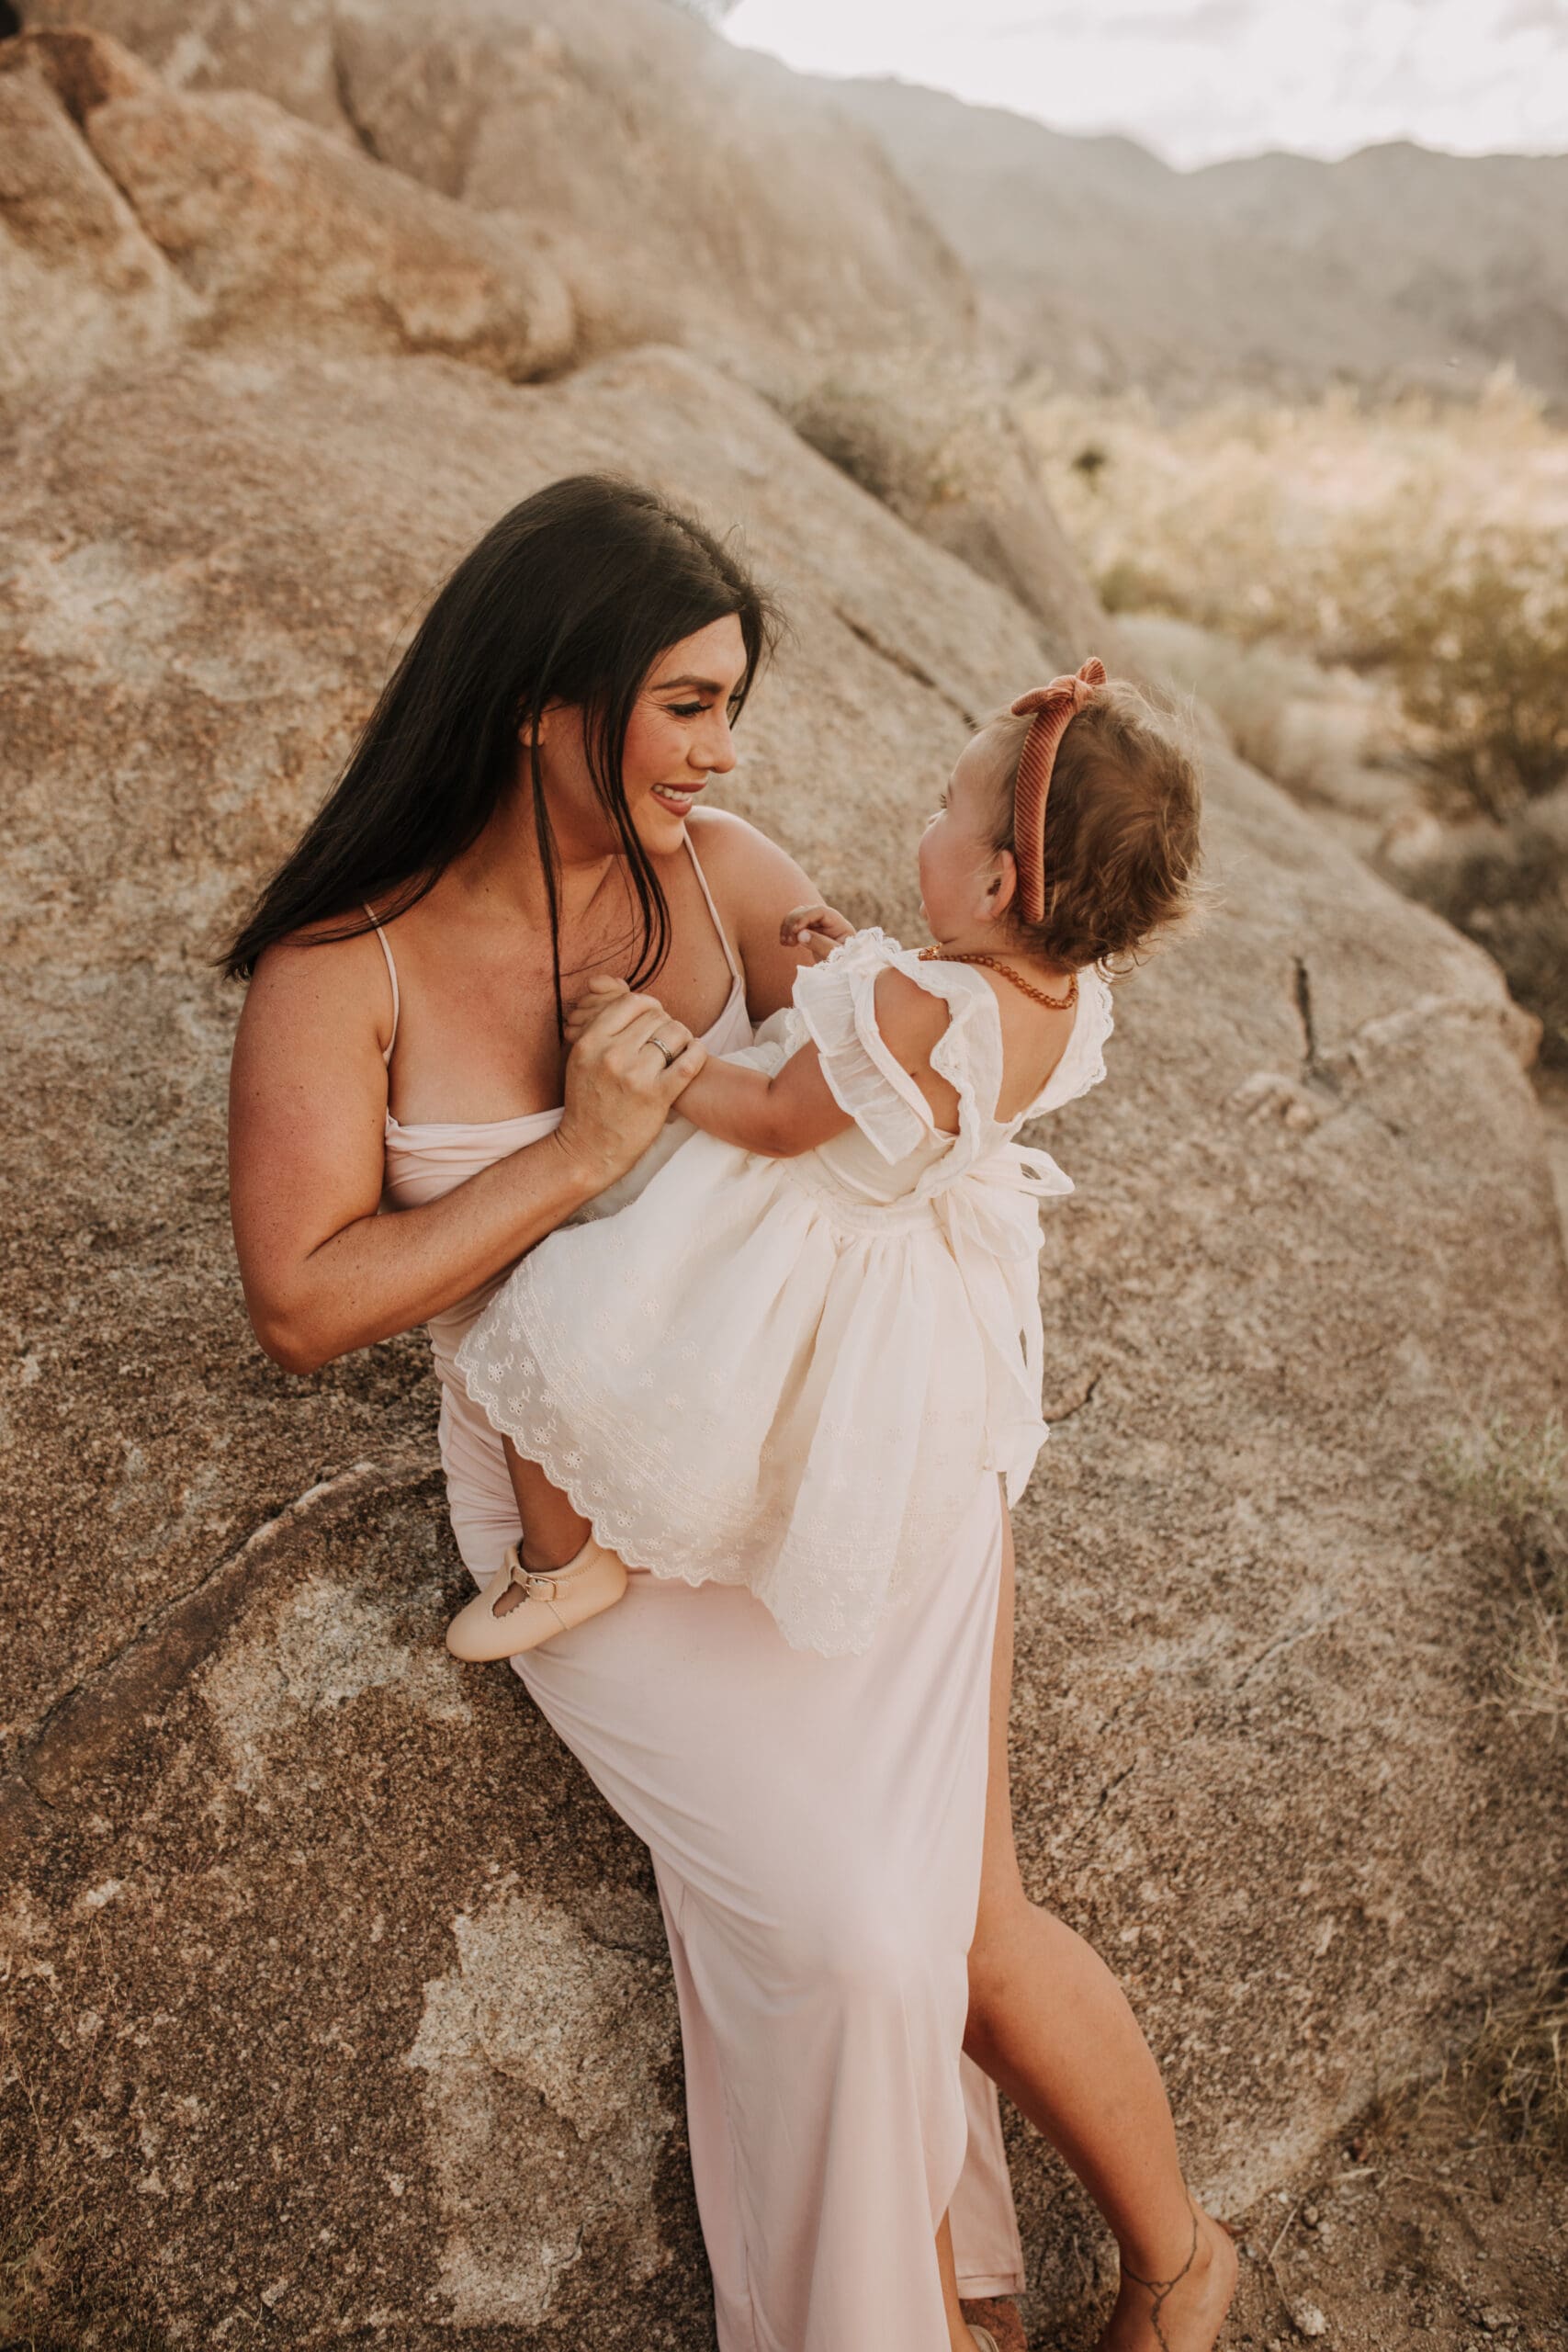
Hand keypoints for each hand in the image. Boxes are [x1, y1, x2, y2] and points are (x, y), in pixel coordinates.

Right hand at [555, 981, 706, 1191]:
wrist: (587, 1149)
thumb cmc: (587, 1102)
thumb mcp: (582, 1058)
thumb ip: (599, 1024)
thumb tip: (616, 986)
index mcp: (591, 1042)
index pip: (631, 1003)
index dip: (649, 1005)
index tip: (654, 1016)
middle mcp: (611, 1055)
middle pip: (656, 1016)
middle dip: (666, 1023)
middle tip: (667, 1038)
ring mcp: (635, 1076)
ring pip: (675, 1033)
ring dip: (683, 1038)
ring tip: (679, 1049)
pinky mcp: (658, 1096)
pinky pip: (690, 1060)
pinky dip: (697, 1053)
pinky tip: (694, 1055)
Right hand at [779, 903, 854, 962]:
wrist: (841, 975)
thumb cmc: (842, 966)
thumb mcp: (835, 957)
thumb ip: (821, 945)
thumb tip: (801, 934)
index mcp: (840, 925)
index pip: (821, 911)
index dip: (806, 917)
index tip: (795, 931)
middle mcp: (829, 922)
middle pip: (807, 911)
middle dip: (794, 923)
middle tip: (790, 941)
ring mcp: (818, 926)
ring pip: (798, 915)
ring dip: (788, 926)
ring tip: (786, 943)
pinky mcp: (809, 932)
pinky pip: (794, 925)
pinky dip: (787, 931)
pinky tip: (784, 942)